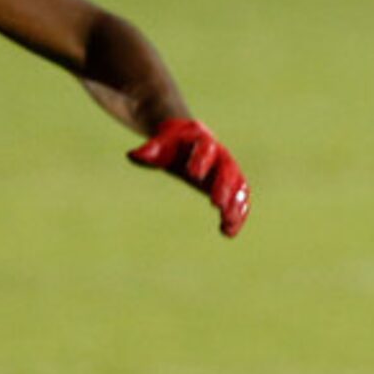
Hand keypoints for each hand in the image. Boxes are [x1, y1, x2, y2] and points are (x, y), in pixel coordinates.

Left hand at [128, 118, 250, 237]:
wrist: (189, 141)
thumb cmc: (172, 143)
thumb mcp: (161, 144)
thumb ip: (150, 150)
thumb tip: (133, 155)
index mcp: (204, 141)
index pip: (206, 148)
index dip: (201, 159)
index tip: (193, 174)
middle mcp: (221, 156)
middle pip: (228, 170)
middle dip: (224, 186)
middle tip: (217, 203)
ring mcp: (229, 172)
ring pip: (239, 187)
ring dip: (236, 204)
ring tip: (228, 222)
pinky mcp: (231, 186)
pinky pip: (240, 200)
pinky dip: (238, 214)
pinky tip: (228, 232)